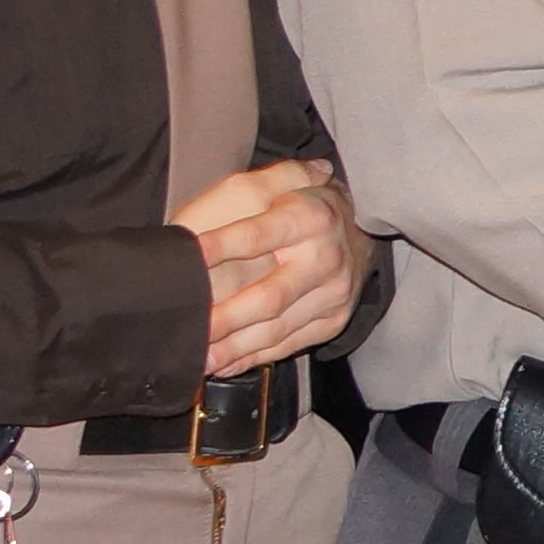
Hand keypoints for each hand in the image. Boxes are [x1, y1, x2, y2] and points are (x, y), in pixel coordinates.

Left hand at [177, 159, 365, 377]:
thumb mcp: (278, 180)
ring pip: (276, 329)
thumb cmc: (301, 204)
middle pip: (269, 297)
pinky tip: (223, 363)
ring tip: (198, 358)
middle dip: (225, 319)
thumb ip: (248, 186)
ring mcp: (332, 294)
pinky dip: (252, 357)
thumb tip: (234, 207)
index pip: (255, 236)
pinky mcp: (332, 320)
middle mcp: (325, 258)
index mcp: (309, 217)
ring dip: (233, 347)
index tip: (186, 262)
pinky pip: (288, 345)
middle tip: (192, 330)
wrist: (357, 228)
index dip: (218, 249)